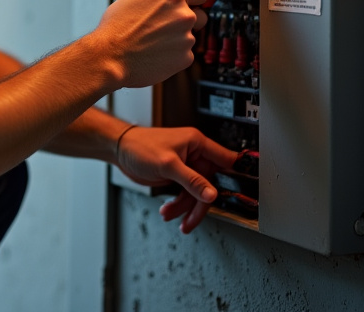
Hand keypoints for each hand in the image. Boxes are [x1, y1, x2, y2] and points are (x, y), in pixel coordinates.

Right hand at [90, 0, 208, 88]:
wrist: (110, 57)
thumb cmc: (117, 28)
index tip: (193, 0)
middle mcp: (184, 17)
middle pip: (199, 16)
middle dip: (186, 19)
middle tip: (165, 25)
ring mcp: (186, 39)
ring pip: (188, 36)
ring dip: (176, 38)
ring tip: (153, 41)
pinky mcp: (185, 59)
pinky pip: (184, 54)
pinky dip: (174, 55)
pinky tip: (155, 53)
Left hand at [115, 125, 238, 233]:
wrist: (119, 150)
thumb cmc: (140, 146)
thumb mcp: (168, 165)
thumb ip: (191, 181)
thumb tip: (211, 194)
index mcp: (197, 143)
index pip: (225, 161)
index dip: (236, 175)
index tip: (244, 192)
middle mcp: (194, 155)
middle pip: (209, 185)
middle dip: (199, 204)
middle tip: (191, 220)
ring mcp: (186, 167)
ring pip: (195, 193)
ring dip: (184, 208)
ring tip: (170, 215)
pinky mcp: (177, 176)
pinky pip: (185, 194)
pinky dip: (177, 205)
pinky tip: (168, 210)